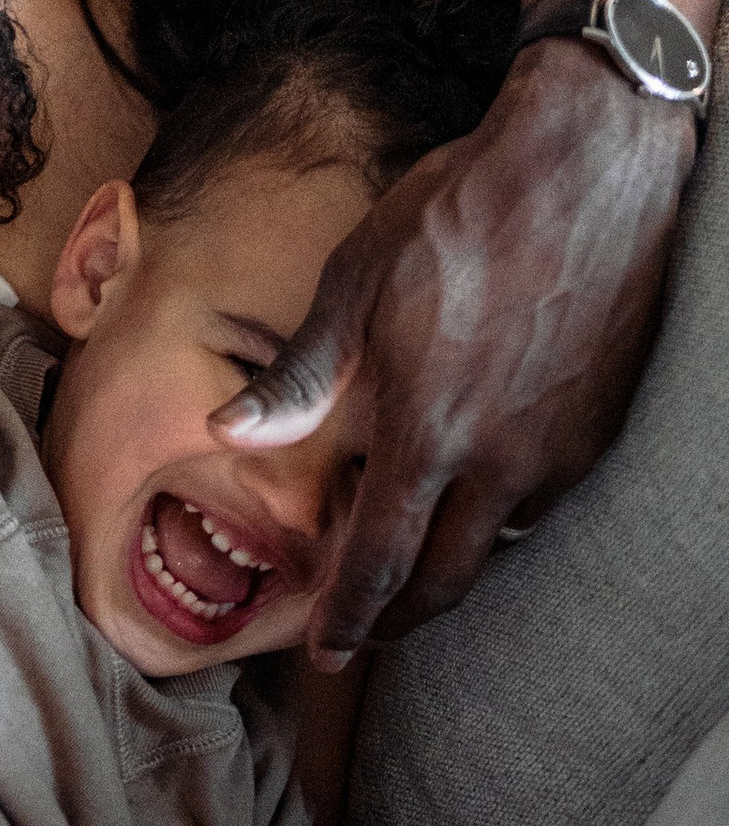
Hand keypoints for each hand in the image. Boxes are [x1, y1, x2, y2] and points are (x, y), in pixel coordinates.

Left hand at [212, 42, 691, 659]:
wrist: (582, 171)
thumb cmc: (457, 215)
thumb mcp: (356, 283)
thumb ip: (301, 375)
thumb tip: (229, 431)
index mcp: (430, 431)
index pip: (382, 561)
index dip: (349, 618)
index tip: (325, 654)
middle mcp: (502, 461)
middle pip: (446, 580)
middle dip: (398, 620)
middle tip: (363, 636)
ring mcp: (560, 451)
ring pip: (498, 545)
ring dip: (449, 567)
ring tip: (408, 564)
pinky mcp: (597, 430)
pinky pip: (540, 502)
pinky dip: (497, 519)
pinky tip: (470, 494)